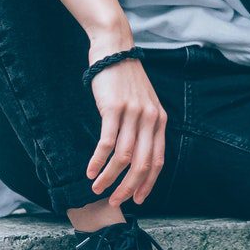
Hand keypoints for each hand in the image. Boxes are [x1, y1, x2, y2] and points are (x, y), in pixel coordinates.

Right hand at [85, 47, 167, 207]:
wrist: (114, 48)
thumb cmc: (125, 78)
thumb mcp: (143, 102)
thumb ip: (144, 126)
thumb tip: (136, 156)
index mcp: (159, 120)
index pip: (158, 160)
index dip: (148, 183)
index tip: (138, 199)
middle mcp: (150, 119)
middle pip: (142, 164)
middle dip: (129, 188)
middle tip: (115, 201)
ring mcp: (133, 114)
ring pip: (123, 157)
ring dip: (109, 178)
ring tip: (97, 188)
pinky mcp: (114, 108)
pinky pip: (106, 143)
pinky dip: (97, 161)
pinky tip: (90, 171)